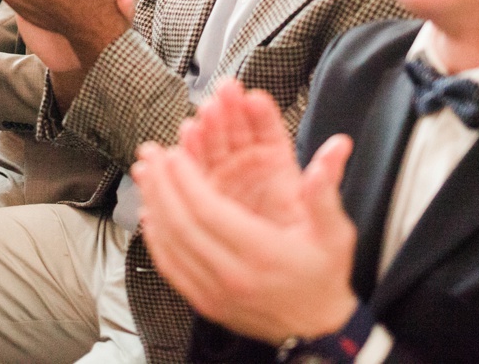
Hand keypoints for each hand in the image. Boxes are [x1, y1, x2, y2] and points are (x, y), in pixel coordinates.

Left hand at [132, 82, 360, 344]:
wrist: (318, 328)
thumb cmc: (323, 276)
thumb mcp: (335, 233)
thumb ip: (325, 191)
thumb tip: (334, 150)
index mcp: (261, 254)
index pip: (209, 212)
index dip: (186, 180)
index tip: (174, 153)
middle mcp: (232, 276)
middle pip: (181, 225)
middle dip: (161, 184)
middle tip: (150, 155)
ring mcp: (214, 292)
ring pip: (170, 244)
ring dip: (152, 204)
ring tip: (144, 174)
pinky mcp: (204, 302)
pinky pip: (170, 267)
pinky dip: (155, 237)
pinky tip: (149, 213)